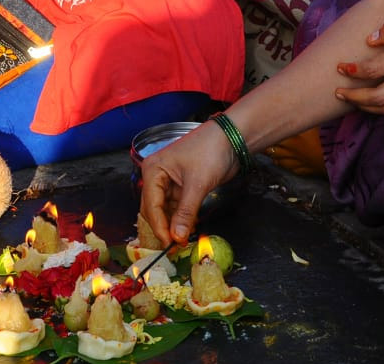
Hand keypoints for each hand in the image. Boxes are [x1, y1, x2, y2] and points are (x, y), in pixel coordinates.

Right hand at [140, 121, 236, 244]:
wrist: (232, 137)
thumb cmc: (211, 150)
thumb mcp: (198, 183)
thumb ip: (186, 212)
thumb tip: (177, 237)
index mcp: (153, 169)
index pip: (151, 205)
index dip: (160, 227)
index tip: (170, 244)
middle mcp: (157, 175)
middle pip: (155, 209)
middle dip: (164, 228)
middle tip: (175, 246)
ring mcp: (170, 181)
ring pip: (166, 210)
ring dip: (174, 225)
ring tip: (183, 240)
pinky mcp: (183, 186)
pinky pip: (177, 207)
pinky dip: (182, 218)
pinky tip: (189, 229)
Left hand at [334, 7, 383, 113]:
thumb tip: (371, 40)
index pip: (375, 69)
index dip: (353, 70)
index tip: (340, 66)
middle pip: (377, 97)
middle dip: (354, 97)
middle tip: (338, 91)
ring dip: (365, 107)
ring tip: (350, 100)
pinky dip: (381, 108)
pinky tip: (371, 102)